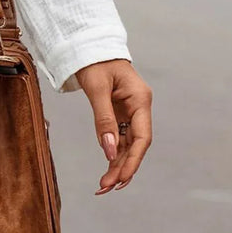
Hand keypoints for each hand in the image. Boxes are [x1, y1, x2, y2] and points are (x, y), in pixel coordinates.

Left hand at [72, 58, 152, 193]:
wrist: (89, 44)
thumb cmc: (94, 61)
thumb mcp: (96, 88)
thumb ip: (103, 119)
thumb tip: (110, 151)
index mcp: (141, 99)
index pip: (142, 138)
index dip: (133, 160)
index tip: (120, 179)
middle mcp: (139, 107)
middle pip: (136, 144)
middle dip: (123, 167)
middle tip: (106, 187)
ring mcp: (130, 110)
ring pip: (128, 143)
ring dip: (117, 163)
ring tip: (104, 184)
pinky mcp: (120, 111)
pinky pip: (119, 135)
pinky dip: (113, 151)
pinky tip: (107, 166)